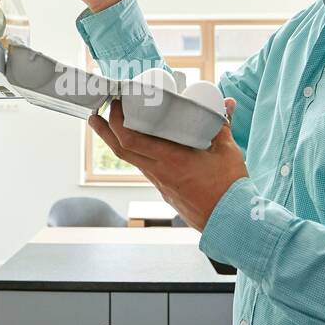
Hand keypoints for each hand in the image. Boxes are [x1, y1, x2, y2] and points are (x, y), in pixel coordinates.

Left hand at [90, 97, 247, 230]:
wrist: (229, 221)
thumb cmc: (229, 188)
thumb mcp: (227, 151)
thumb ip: (222, 125)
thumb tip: (228, 103)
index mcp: (171, 160)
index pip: (131, 141)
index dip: (117, 122)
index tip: (116, 104)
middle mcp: (160, 172)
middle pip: (121, 151)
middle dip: (104, 131)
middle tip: (95, 115)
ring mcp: (160, 184)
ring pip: (132, 161)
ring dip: (117, 143)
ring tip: (110, 127)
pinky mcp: (165, 191)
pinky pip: (145, 169)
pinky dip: (136, 155)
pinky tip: (140, 147)